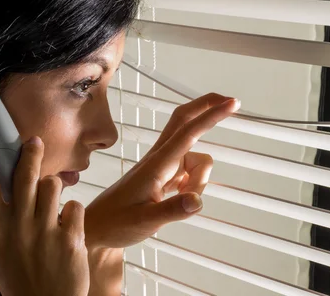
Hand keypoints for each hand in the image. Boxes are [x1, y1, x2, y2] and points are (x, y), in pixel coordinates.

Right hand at [0, 120, 88, 295]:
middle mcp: (17, 226)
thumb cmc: (11, 273)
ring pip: (52, 185)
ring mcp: (45, 231)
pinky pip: (74, 206)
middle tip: (34, 142)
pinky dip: (71, 213)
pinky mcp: (71, 238)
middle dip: (30, 152)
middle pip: (24, 174)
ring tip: (49, 205)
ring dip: (52, 189)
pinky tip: (65, 227)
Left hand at [84, 93, 239, 250]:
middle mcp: (160, 159)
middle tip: (232, 104)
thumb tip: (197, 201)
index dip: (211, 116)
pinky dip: (194, 183)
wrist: (98, 226)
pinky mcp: (164, 175)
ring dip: (200, 178)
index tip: (232, 103)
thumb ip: (172, 210)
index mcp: (156, 164)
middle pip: (186, 121)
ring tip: (180, 202)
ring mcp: (163, 166)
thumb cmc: (116, 222)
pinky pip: (191, 171)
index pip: (188, 133)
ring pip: (197, 158)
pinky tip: (178, 199)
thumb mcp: (145, 221)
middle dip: (208, 109)